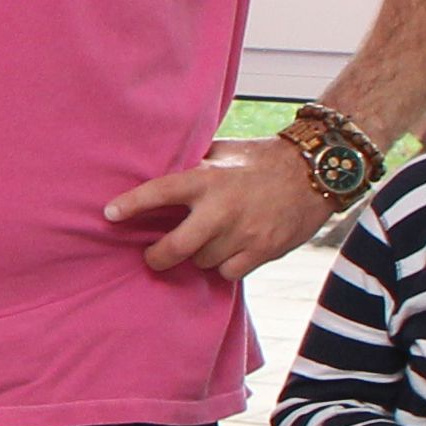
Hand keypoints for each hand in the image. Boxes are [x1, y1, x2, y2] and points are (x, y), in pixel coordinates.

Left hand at [106, 139, 336, 278]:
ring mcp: (245, 232)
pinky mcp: (264, 251)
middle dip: (156, 257)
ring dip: (198, 257)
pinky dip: (224, 267)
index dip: (132, 204)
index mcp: (209, 179)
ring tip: (205, 243)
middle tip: (151, 257)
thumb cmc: (262, 160)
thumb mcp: (224, 152)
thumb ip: (194, 164)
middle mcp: (223, 208)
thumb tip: (156, 167)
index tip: (108, 214)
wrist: (317, 172)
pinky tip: (229, 252)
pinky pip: (228, 273)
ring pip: (202, 262)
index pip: (161, 191)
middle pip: (176, 247)